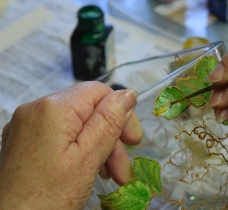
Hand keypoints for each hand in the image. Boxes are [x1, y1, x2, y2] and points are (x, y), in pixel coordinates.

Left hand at [0, 82, 141, 208]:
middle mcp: (37, 110)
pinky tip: (89, 173)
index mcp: (54, 108)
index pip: (99, 92)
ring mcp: (27, 126)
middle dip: (111, 138)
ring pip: (76, 126)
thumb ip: (108, 122)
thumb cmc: (48, 197)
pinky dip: (79, 152)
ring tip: (111, 177)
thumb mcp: (87, 159)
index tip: (133, 142)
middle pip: (88, 111)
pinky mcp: (24, 143)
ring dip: (99, 148)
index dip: (122, 113)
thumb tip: (128, 93)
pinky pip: (60, 137)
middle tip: (122, 170)